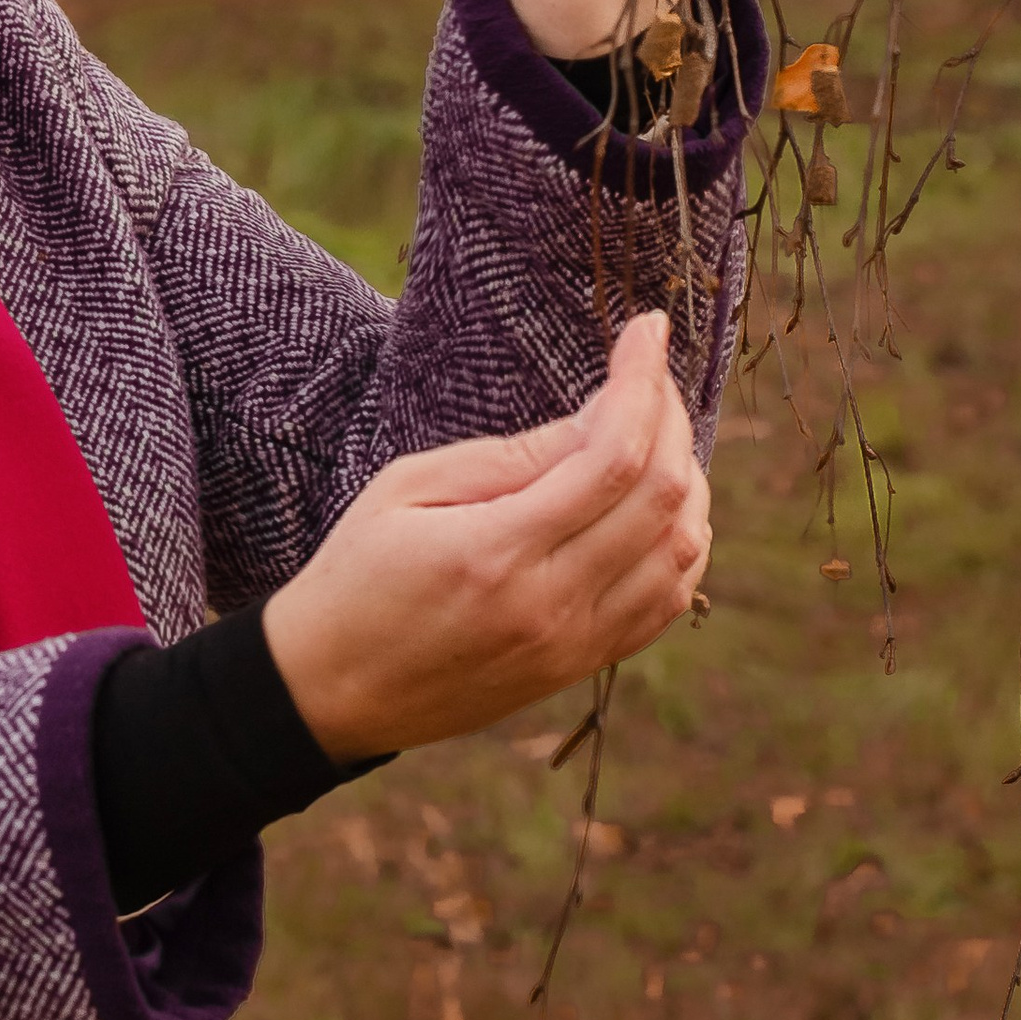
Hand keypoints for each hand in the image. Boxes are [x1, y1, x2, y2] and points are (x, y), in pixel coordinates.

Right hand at [261, 314, 709, 763]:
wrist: (332, 689)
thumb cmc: (357, 573)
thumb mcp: (409, 488)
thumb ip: (511, 456)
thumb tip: (602, 414)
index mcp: (495, 551)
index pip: (611, 457)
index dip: (641, 383)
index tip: (647, 330)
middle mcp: (550, 604)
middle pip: (662, 498)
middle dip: (670, 417)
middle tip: (649, 372)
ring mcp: (573, 644)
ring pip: (681, 551)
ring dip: (688, 478)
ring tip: (657, 430)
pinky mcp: (579, 665)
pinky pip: (667, 600)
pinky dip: (683, 541)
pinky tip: (663, 501)